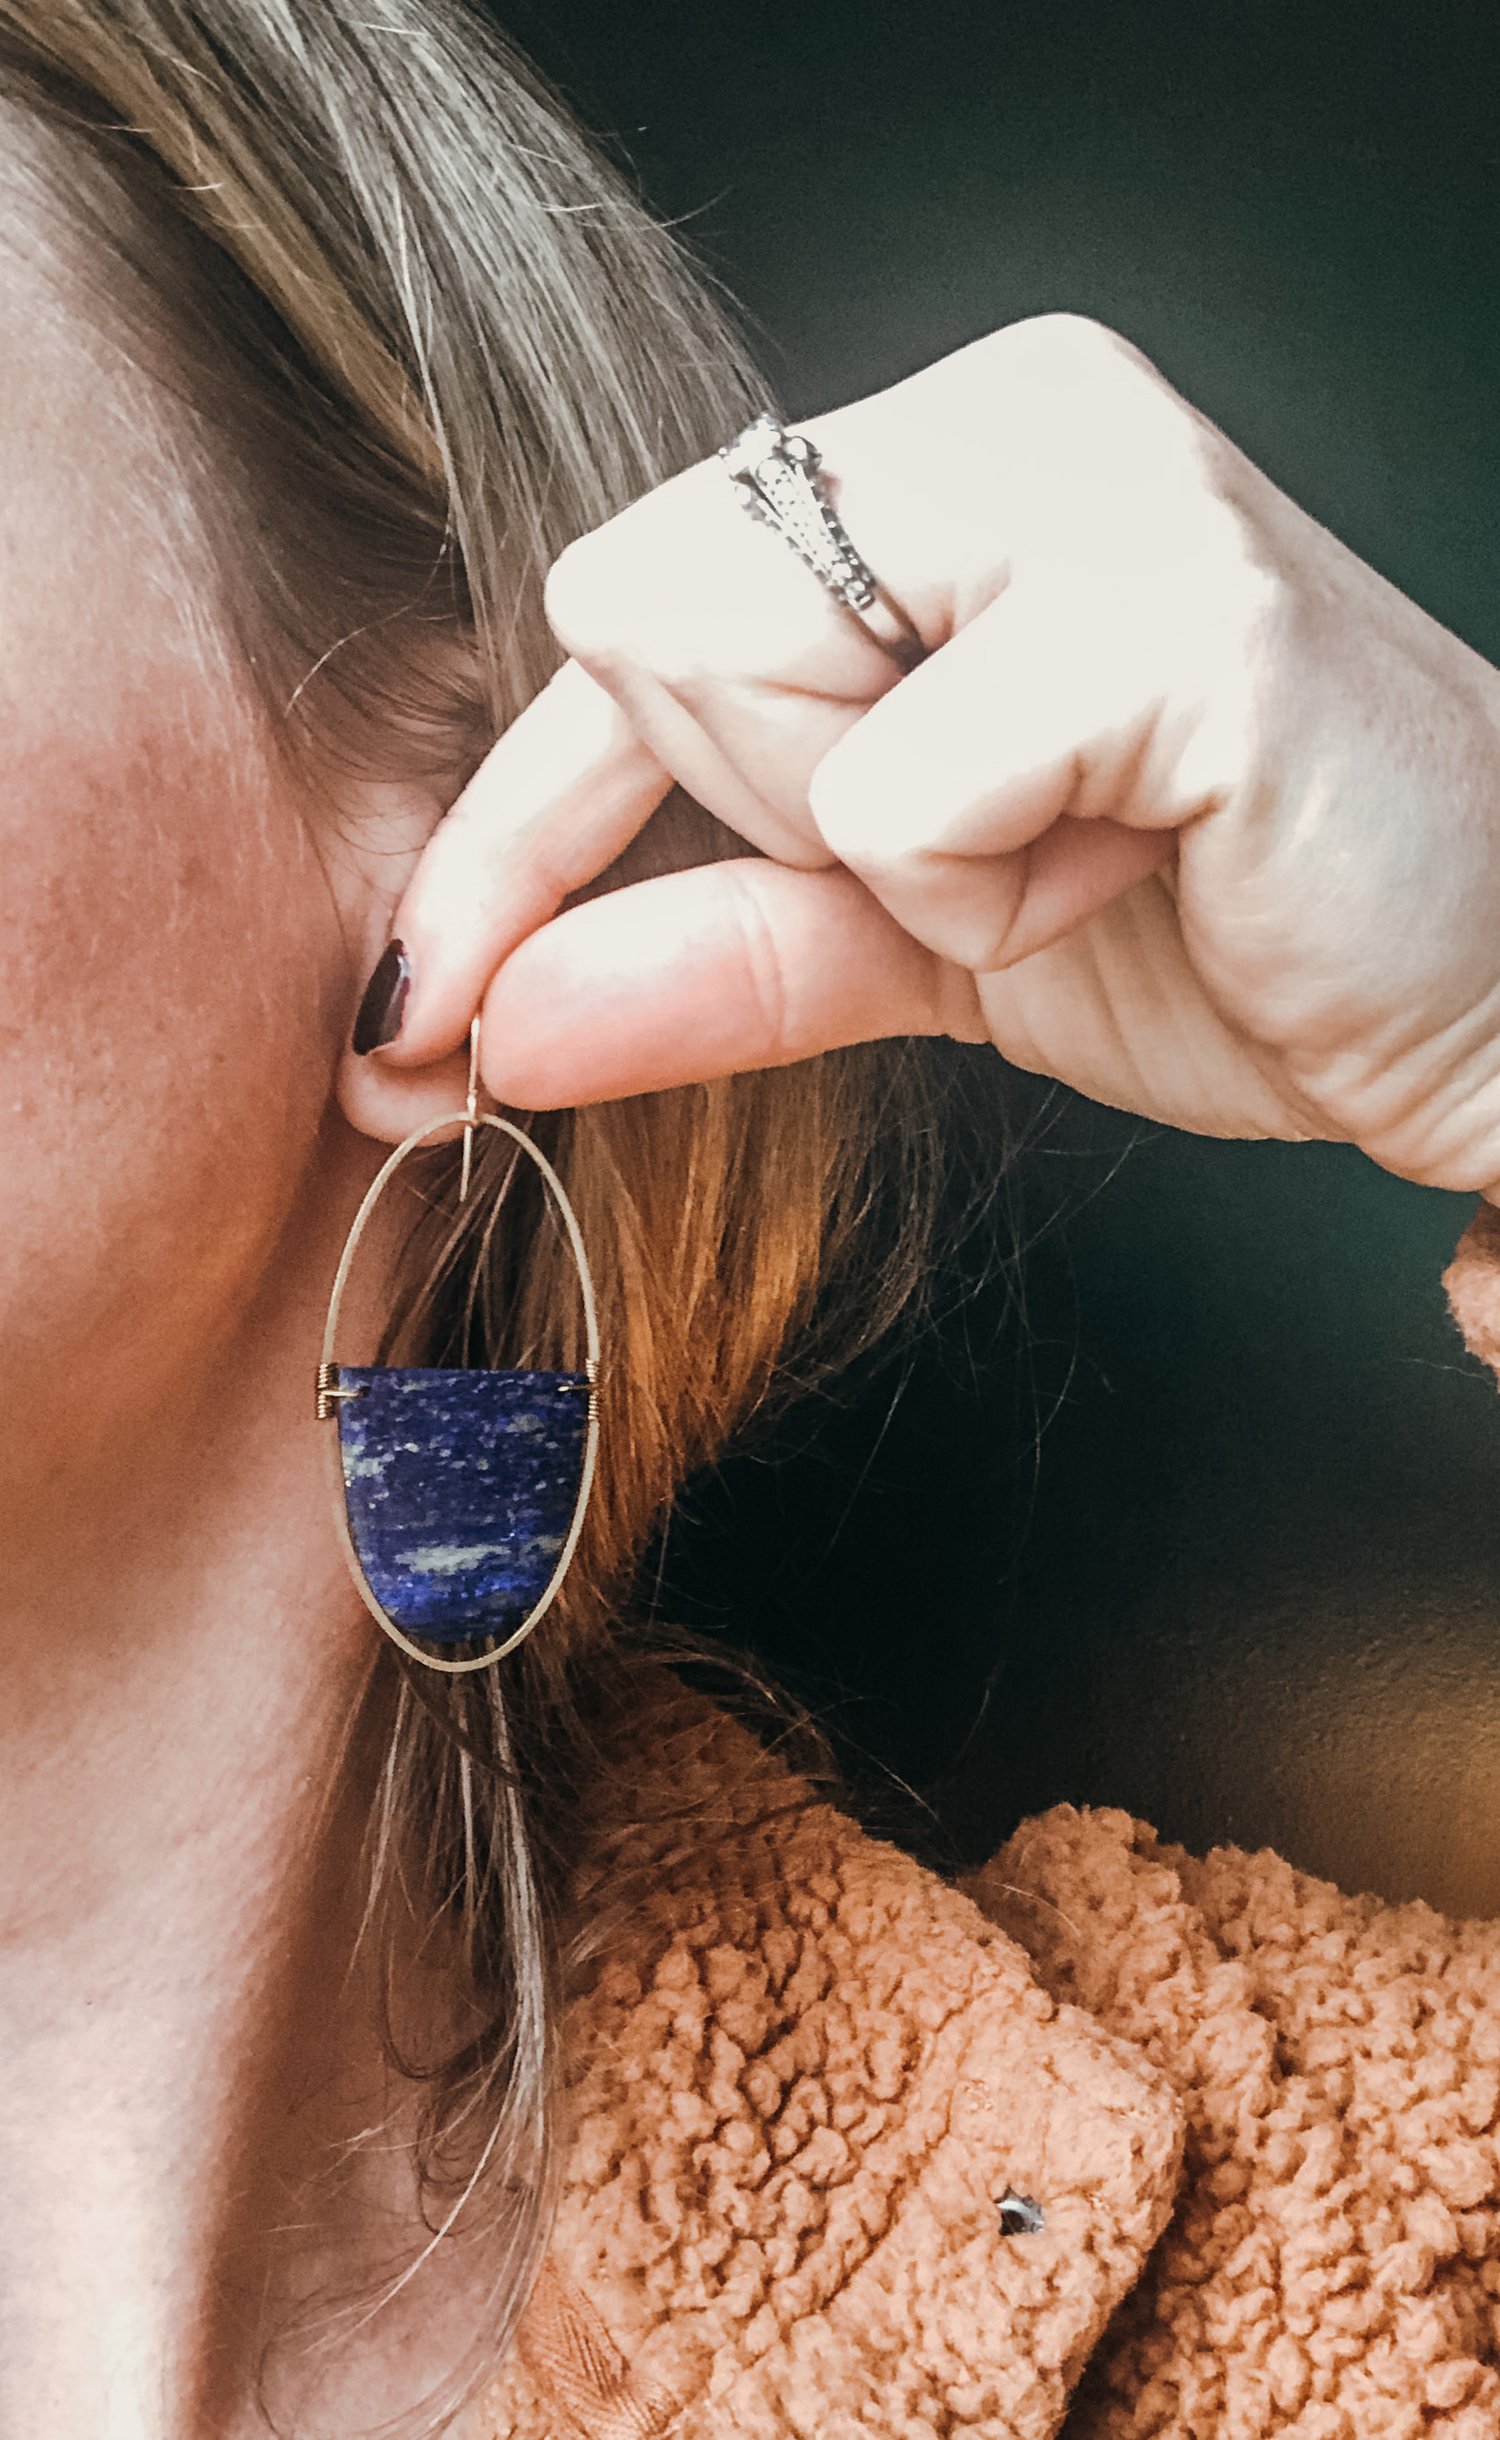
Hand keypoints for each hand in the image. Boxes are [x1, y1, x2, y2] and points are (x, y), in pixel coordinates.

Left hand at [349, 314, 1499, 1195]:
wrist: (1480, 995)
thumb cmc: (1226, 926)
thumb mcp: (920, 941)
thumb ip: (713, 951)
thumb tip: (492, 1020)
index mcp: (932, 464)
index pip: (618, 609)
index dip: (511, 824)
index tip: (420, 1003)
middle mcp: (1000, 411)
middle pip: (632, 613)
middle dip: (771, 810)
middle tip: (987, 850)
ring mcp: (1090, 476)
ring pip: (734, 669)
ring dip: (891, 851)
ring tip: (1084, 843)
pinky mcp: (1169, 600)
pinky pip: (895, 788)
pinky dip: (989, 893)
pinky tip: (1146, 856)